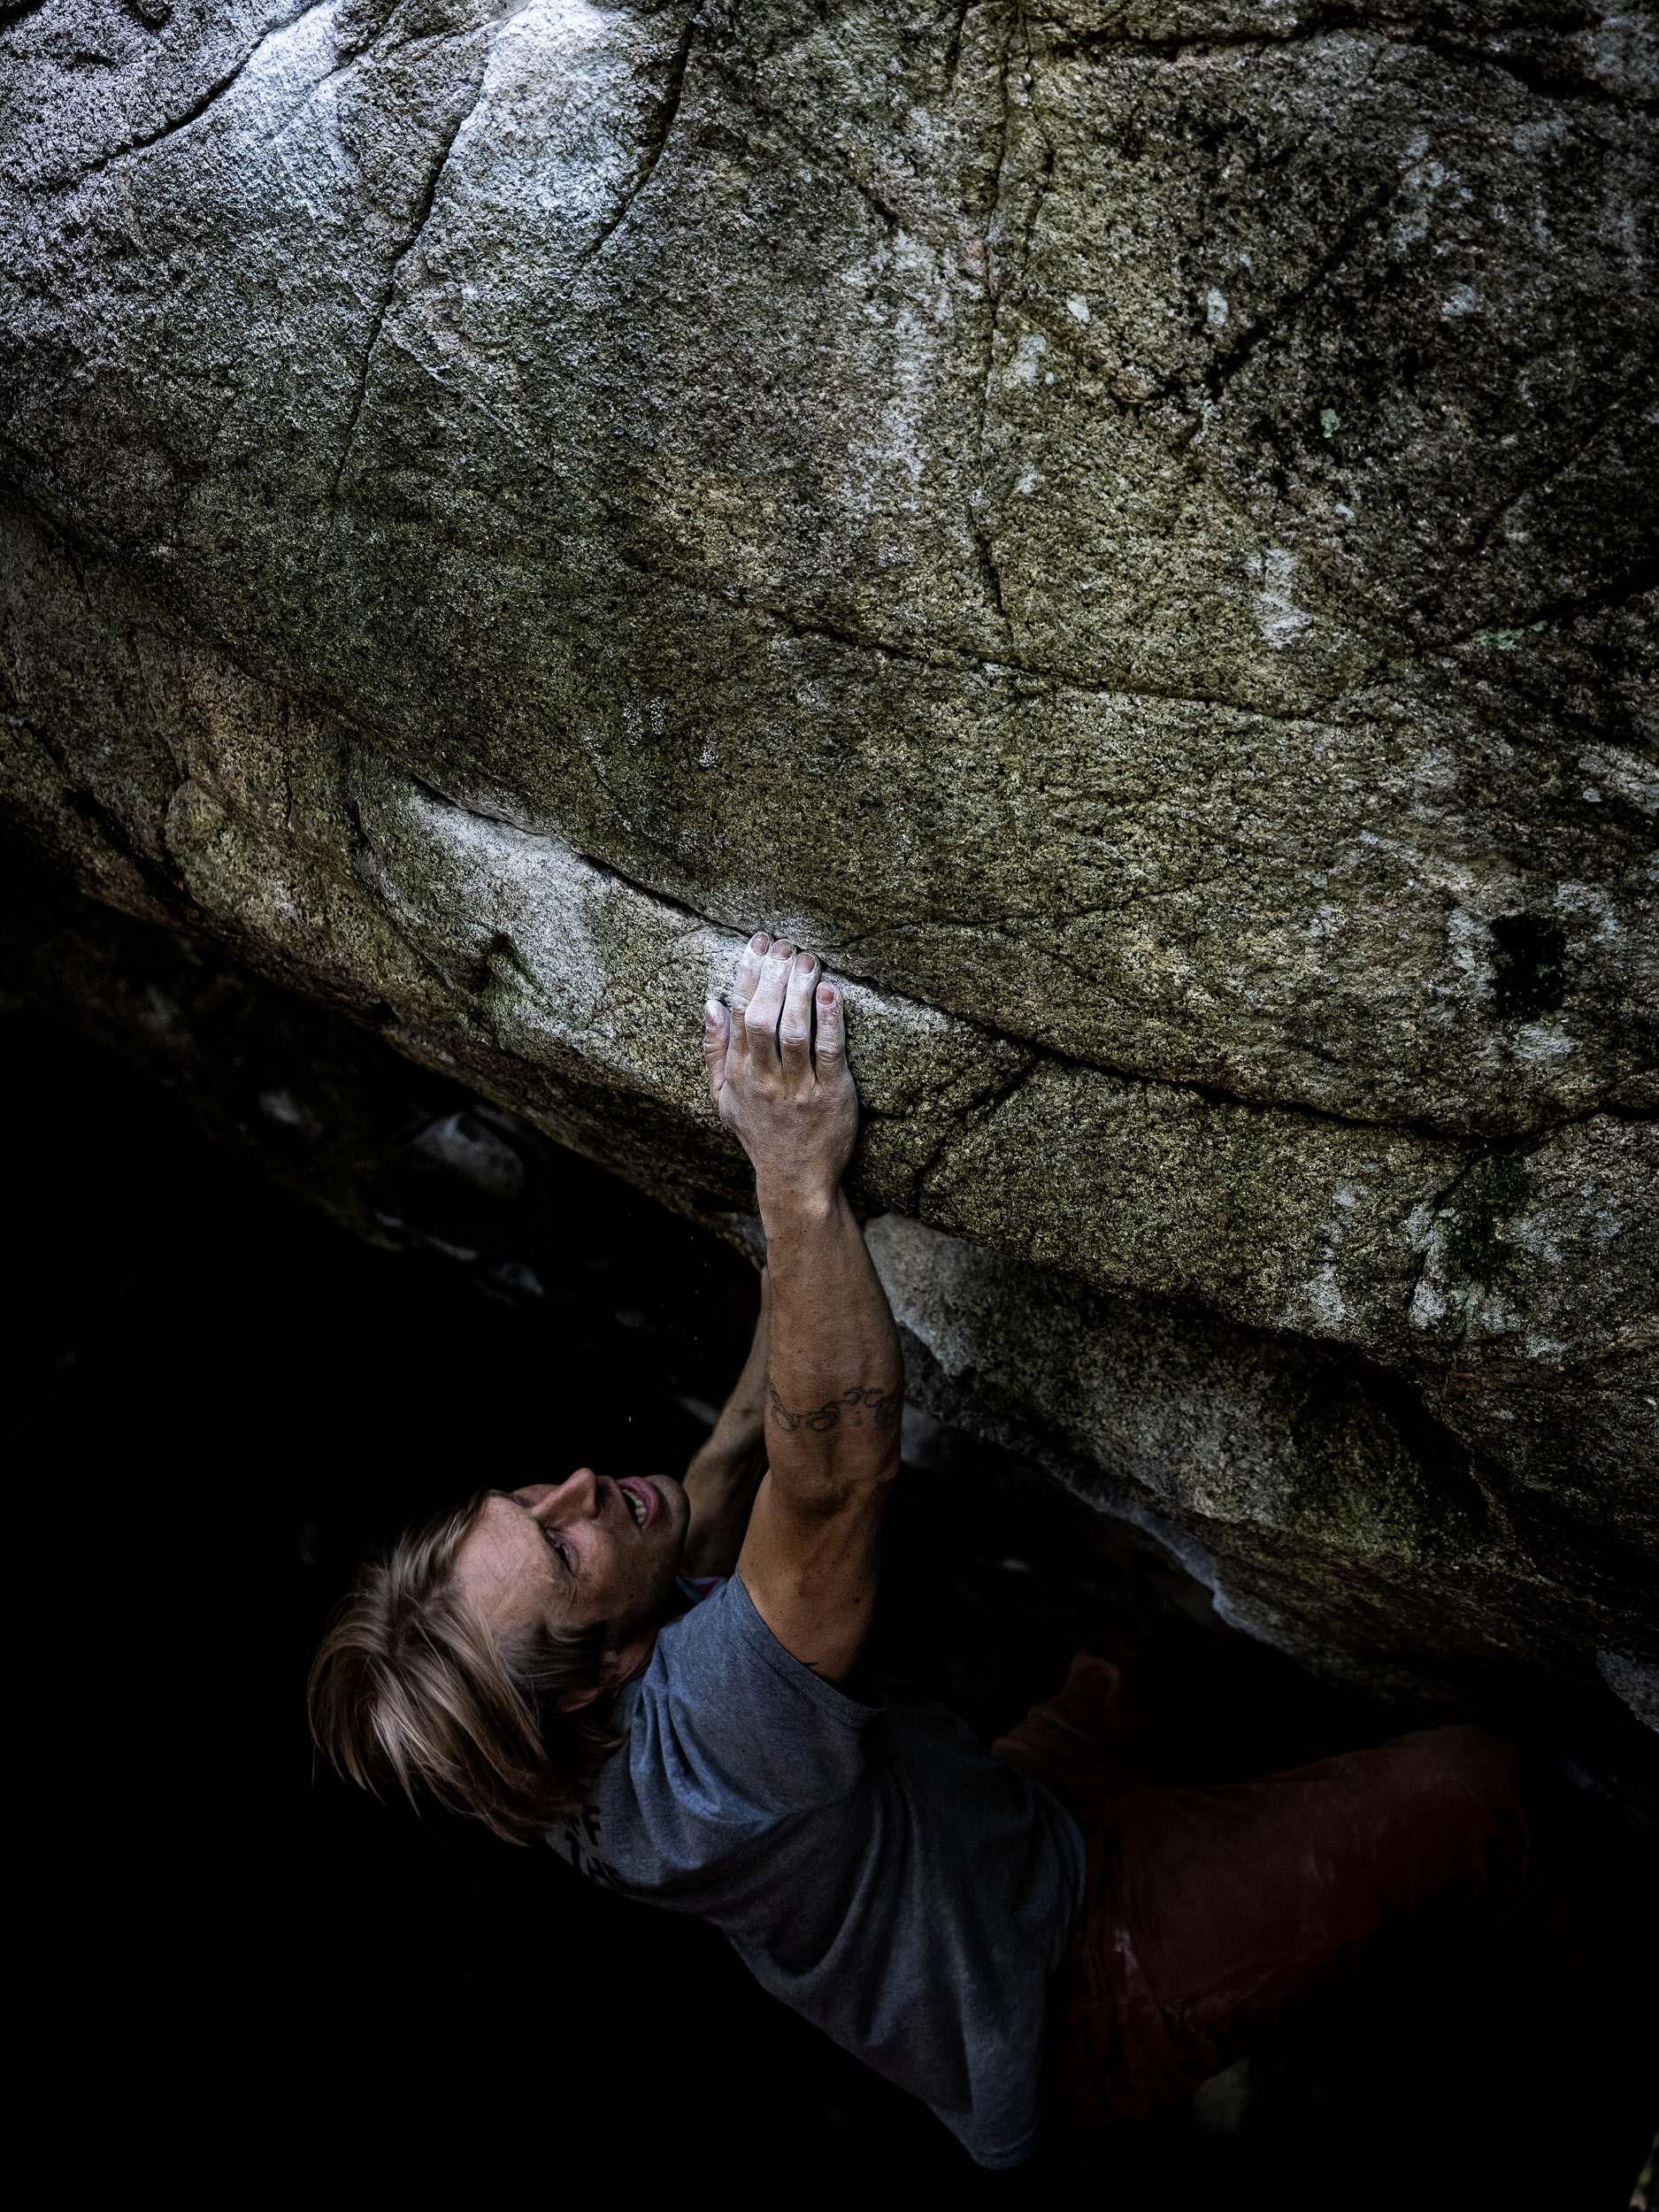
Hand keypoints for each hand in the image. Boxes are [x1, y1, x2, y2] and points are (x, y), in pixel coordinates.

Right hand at [704, 934, 857, 1209]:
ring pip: (794, 1030)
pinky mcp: (831, 1095)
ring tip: (807, 958)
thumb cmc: (760, 1134)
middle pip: (763, 1017)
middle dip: (773, 975)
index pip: (739, 1014)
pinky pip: (829, 1051)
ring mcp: (799, 1088)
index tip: (757, 943)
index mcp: (740, 1073)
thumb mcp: (725, 1098)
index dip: (747, 974)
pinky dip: (829, 1020)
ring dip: (799, 990)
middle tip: (785, 945)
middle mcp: (765, 1079)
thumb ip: (716, 1050)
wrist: (795, 1179)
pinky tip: (829, 992)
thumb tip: (710, 1004)